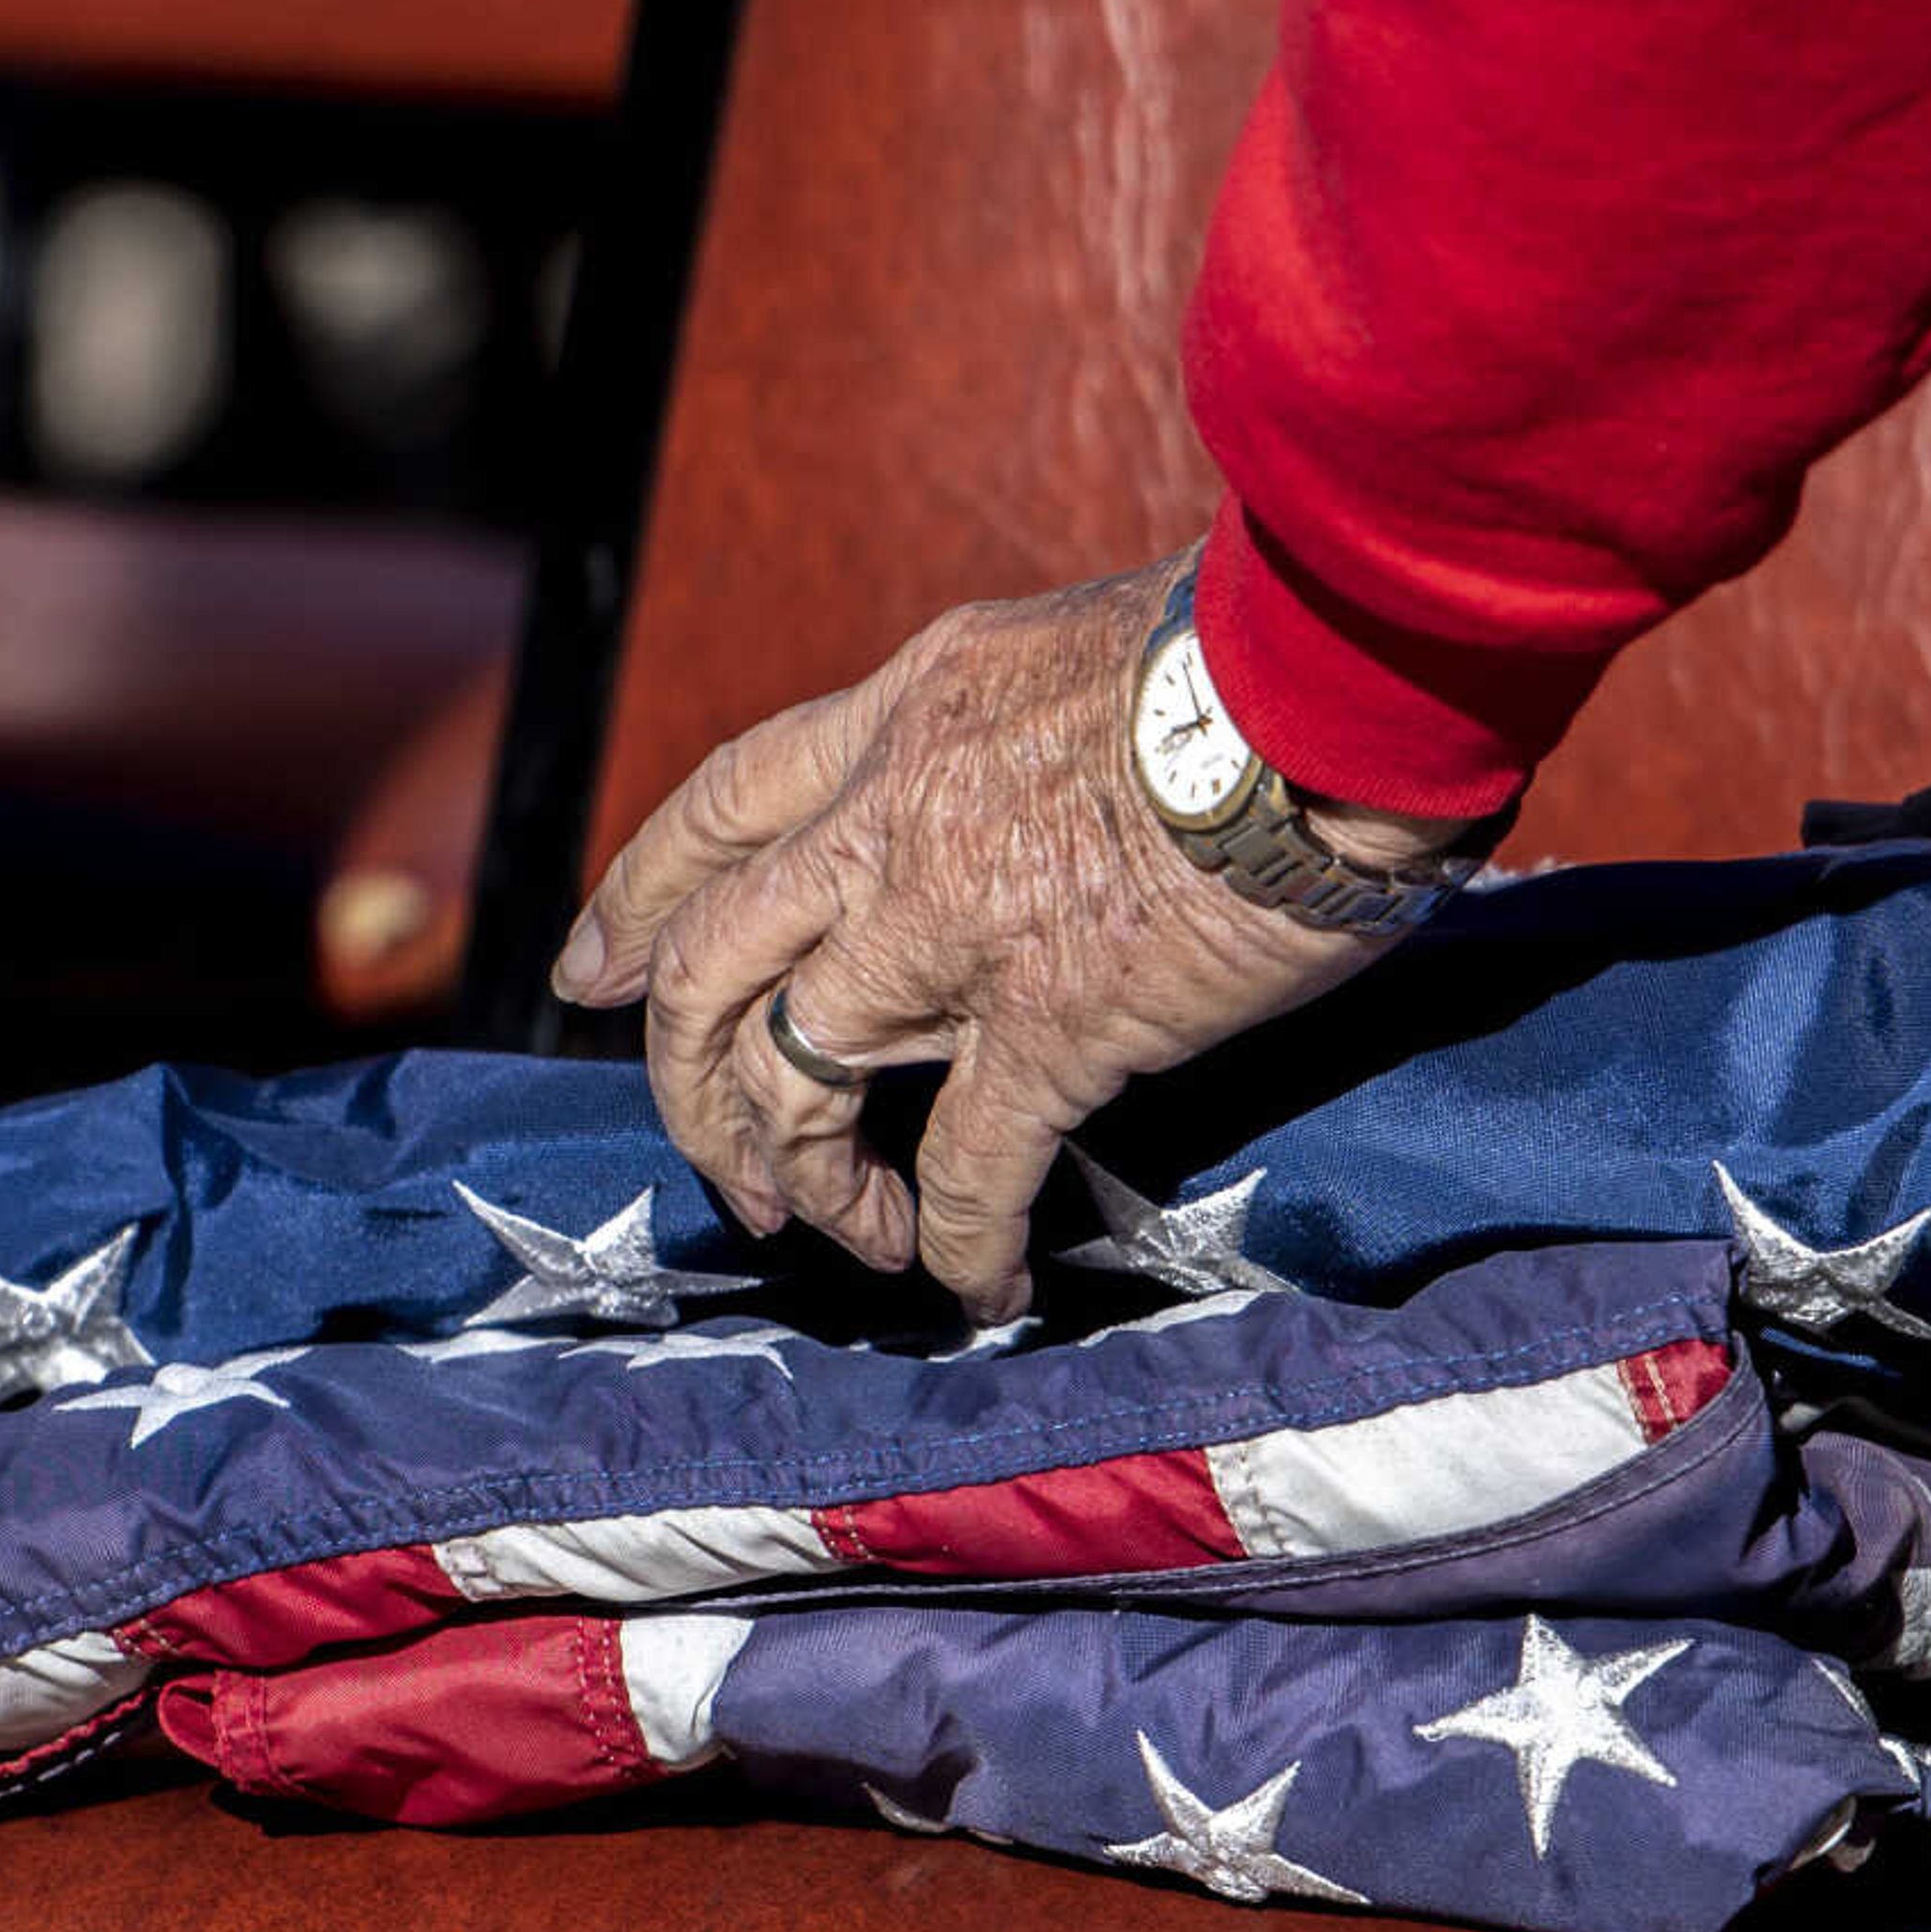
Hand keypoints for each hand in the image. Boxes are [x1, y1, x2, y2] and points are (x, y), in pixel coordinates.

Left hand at [550, 552, 1473, 1320]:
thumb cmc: (1255, 645)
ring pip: (793, 1081)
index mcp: (901, 712)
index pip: (718, 808)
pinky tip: (982, 1289)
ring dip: (805, 1180)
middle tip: (733, 1169)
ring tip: (851, 1236)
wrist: (1342, 674)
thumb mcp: (1073, 641)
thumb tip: (1014, 775)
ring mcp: (956, 929)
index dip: (635, 902)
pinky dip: (953, 1247)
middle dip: (689, 1086)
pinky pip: (964, 1168)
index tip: (588, 975)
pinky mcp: (1056, 1024)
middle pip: (706, 970)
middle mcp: (891, 817)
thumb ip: (1004, 724)